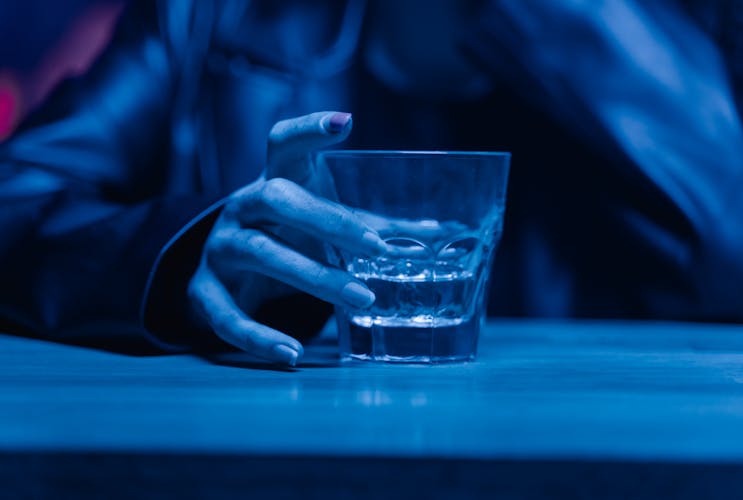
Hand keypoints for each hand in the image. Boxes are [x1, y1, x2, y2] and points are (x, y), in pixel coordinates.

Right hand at [188, 111, 386, 365]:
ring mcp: (220, 247)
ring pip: (260, 254)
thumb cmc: (288, 236)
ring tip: (362, 298)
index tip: (345, 123)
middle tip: (377, 249)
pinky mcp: (204, 290)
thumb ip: (375, 227)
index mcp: (273, 181)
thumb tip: (443, 232)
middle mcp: (241, 207)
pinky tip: (292, 353)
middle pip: (276, 197)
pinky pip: (225, 314)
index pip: (283, 143)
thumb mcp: (324, 226)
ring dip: (313, 277)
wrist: (225, 269)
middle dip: (328, 221)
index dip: (308, 129)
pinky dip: (258, 336)